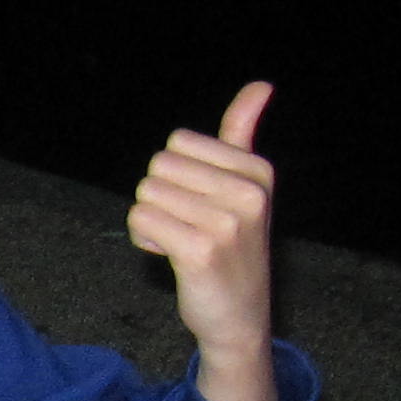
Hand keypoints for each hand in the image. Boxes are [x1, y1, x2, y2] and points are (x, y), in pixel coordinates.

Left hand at [128, 79, 280, 400]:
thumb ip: (242, 134)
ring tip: (180, 242)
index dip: (175, 174)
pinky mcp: (199, 251)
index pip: (177, 142)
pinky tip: (169, 257)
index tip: (200, 203)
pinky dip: (143, 240)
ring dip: (150, 221)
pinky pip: (140, 222)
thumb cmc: (233, 245)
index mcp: (258, 171)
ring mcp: (227, 223)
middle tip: (186, 226)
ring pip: (144, 194)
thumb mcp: (245, 186)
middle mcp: (249, 194)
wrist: (238, 316)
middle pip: (157, 166)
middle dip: (159, 196)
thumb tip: (261, 85)